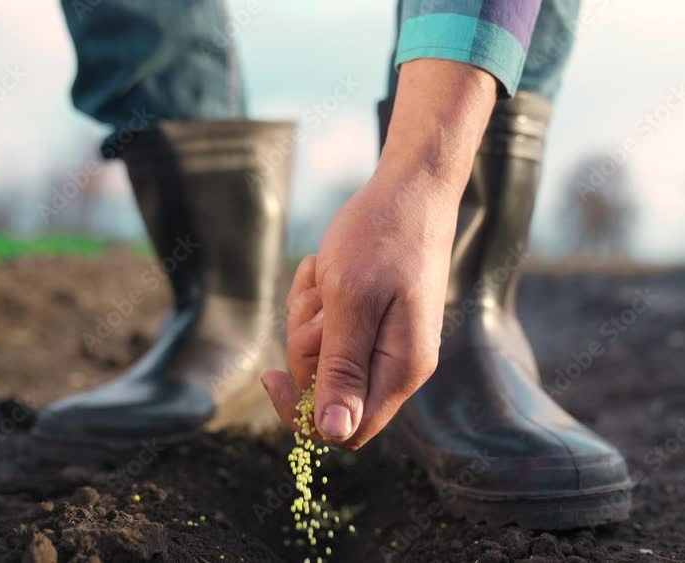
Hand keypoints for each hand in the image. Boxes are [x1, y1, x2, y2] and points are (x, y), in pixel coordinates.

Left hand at [261, 58, 498, 448]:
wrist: (411, 188)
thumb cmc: (382, 237)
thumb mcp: (351, 301)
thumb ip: (342, 369)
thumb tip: (334, 433)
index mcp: (400, 370)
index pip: (344, 430)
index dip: (301, 412)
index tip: (273, 373)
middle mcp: (397, 365)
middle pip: (326, 392)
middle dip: (305, 347)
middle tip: (319, 300)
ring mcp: (387, 342)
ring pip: (321, 357)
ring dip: (309, 317)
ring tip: (325, 275)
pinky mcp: (376, 321)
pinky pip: (328, 328)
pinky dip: (316, 300)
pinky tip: (325, 267)